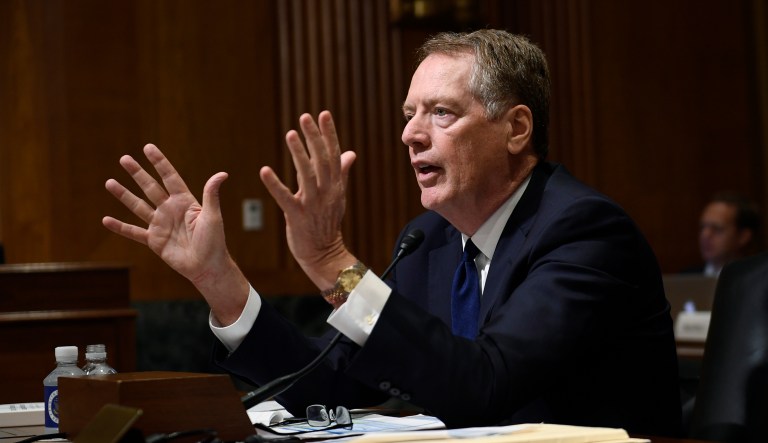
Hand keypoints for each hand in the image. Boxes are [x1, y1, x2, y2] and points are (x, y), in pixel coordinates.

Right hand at [102, 144, 248, 324]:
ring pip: (138, 206)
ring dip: (124, 195)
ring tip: (109, 182)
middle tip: (124, 158)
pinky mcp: (154, 241)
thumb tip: (222, 174)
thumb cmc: (214, 242)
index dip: (159, 162)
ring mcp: (160, 224)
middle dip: (137, 173)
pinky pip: (134, 232)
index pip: (169, 177)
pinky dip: (120, 227)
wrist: (206, 266)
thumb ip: (211, 195)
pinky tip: (106, 220)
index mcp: (185, 201)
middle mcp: (170, 210)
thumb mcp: (212, 216)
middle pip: (150, 187)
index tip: (148, 147)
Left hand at [259, 111, 358, 289]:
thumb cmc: (327, 223)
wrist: (324, 254)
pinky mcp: (297, 217)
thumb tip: (351, 153)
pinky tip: (264, 171)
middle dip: (314, 138)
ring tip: (291, 134)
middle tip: (305, 117)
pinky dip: (275, 184)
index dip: (329, 134)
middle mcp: (327, 193)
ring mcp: (313, 205)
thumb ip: (341, 172)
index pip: (334, 155)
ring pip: (307, 175)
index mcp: (335, 186)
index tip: (324, 114)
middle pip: (322, 161)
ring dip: (299, 154)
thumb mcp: (338, 196)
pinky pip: (285, 198)